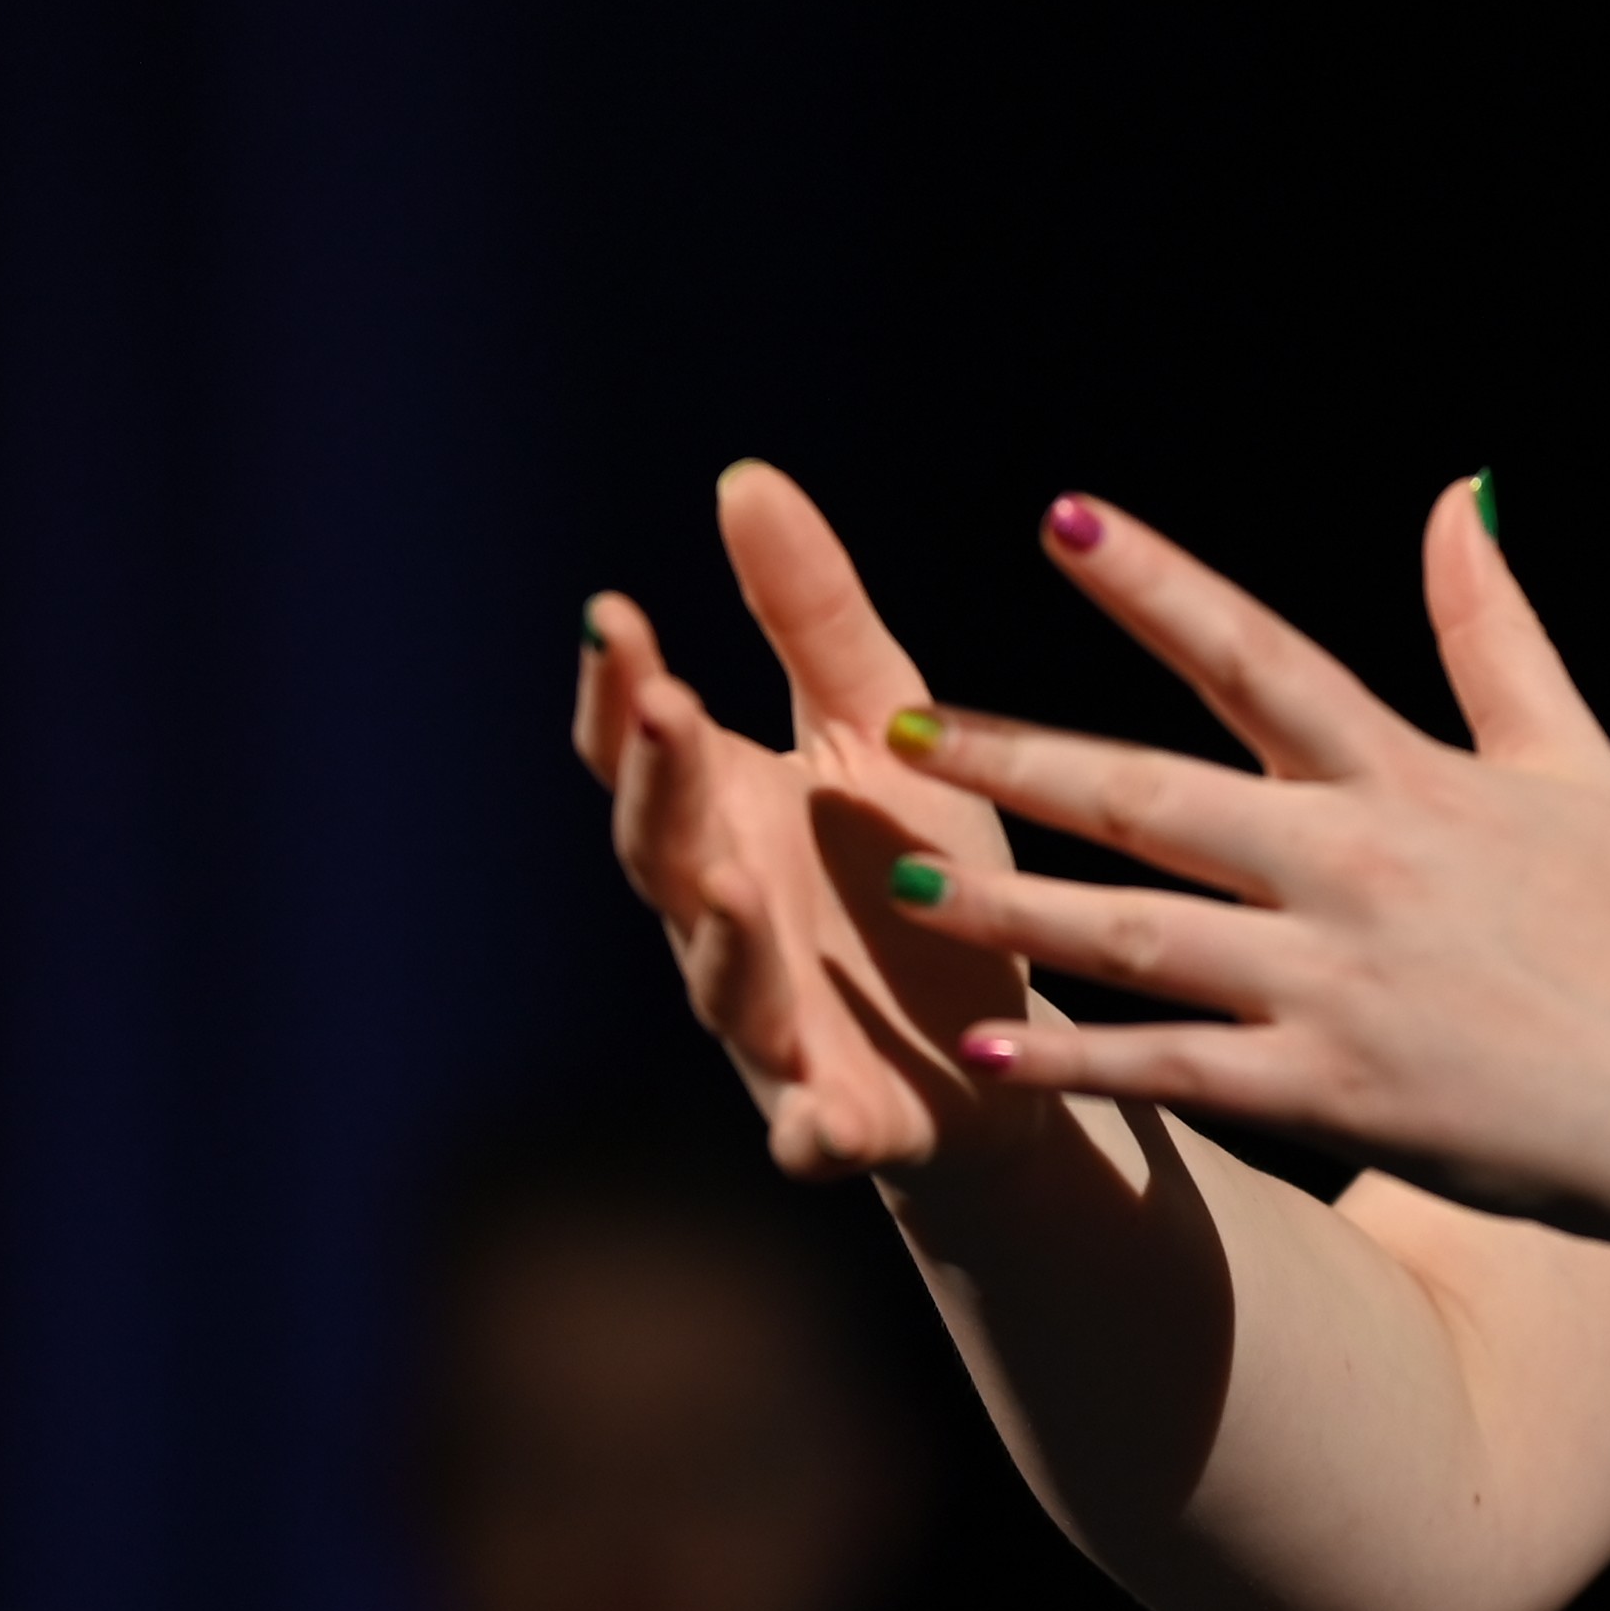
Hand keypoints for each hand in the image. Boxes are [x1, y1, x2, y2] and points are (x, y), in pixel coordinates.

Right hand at [575, 464, 1044, 1182]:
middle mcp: (723, 919)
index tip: (614, 614)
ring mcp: (771, 1028)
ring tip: (728, 887)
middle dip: (660, 785)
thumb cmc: (916, 877)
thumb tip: (743, 476)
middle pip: (666, 856)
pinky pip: (812, 1134)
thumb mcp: (882, 729)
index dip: (619, 692)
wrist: (995, 1053)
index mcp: (726, 820)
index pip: (647, 751)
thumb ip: (811, 619)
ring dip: (721, 940)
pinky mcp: (841, 1120)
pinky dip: (811, 1132)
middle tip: (665, 708)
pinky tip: (819, 1129)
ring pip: (724, 987)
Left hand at [872, 479, 1609, 1220]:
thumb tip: (1458, 487)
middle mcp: (1356, 869)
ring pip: (1135, 937)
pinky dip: (1078, 1062)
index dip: (1160, 583)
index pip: (1260, 655)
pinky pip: (1175, 1071)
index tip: (1065, 515)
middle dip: (1017, 757)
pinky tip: (984, 1051)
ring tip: (904, 887)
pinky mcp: (1330, 1094)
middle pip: (1152, 796)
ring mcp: (1335, 987)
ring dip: (1011, 912)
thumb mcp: (1571, 757)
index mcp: (1407, 779)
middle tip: (898, 726)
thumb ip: (1493, 626)